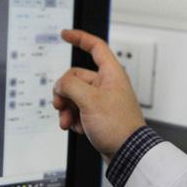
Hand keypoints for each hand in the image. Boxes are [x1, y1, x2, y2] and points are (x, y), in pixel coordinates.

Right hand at [53, 29, 145, 162]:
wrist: (127, 153)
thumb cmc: (117, 126)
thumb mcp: (89, 101)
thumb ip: (70, 86)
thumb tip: (59, 84)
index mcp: (111, 73)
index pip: (95, 46)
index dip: (79, 37)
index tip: (65, 34)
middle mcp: (107, 84)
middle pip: (76, 77)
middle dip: (64, 92)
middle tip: (60, 105)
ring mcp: (102, 100)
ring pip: (75, 95)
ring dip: (67, 108)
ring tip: (67, 122)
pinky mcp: (98, 115)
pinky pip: (79, 110)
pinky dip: (74, 119)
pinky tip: (77, 128)